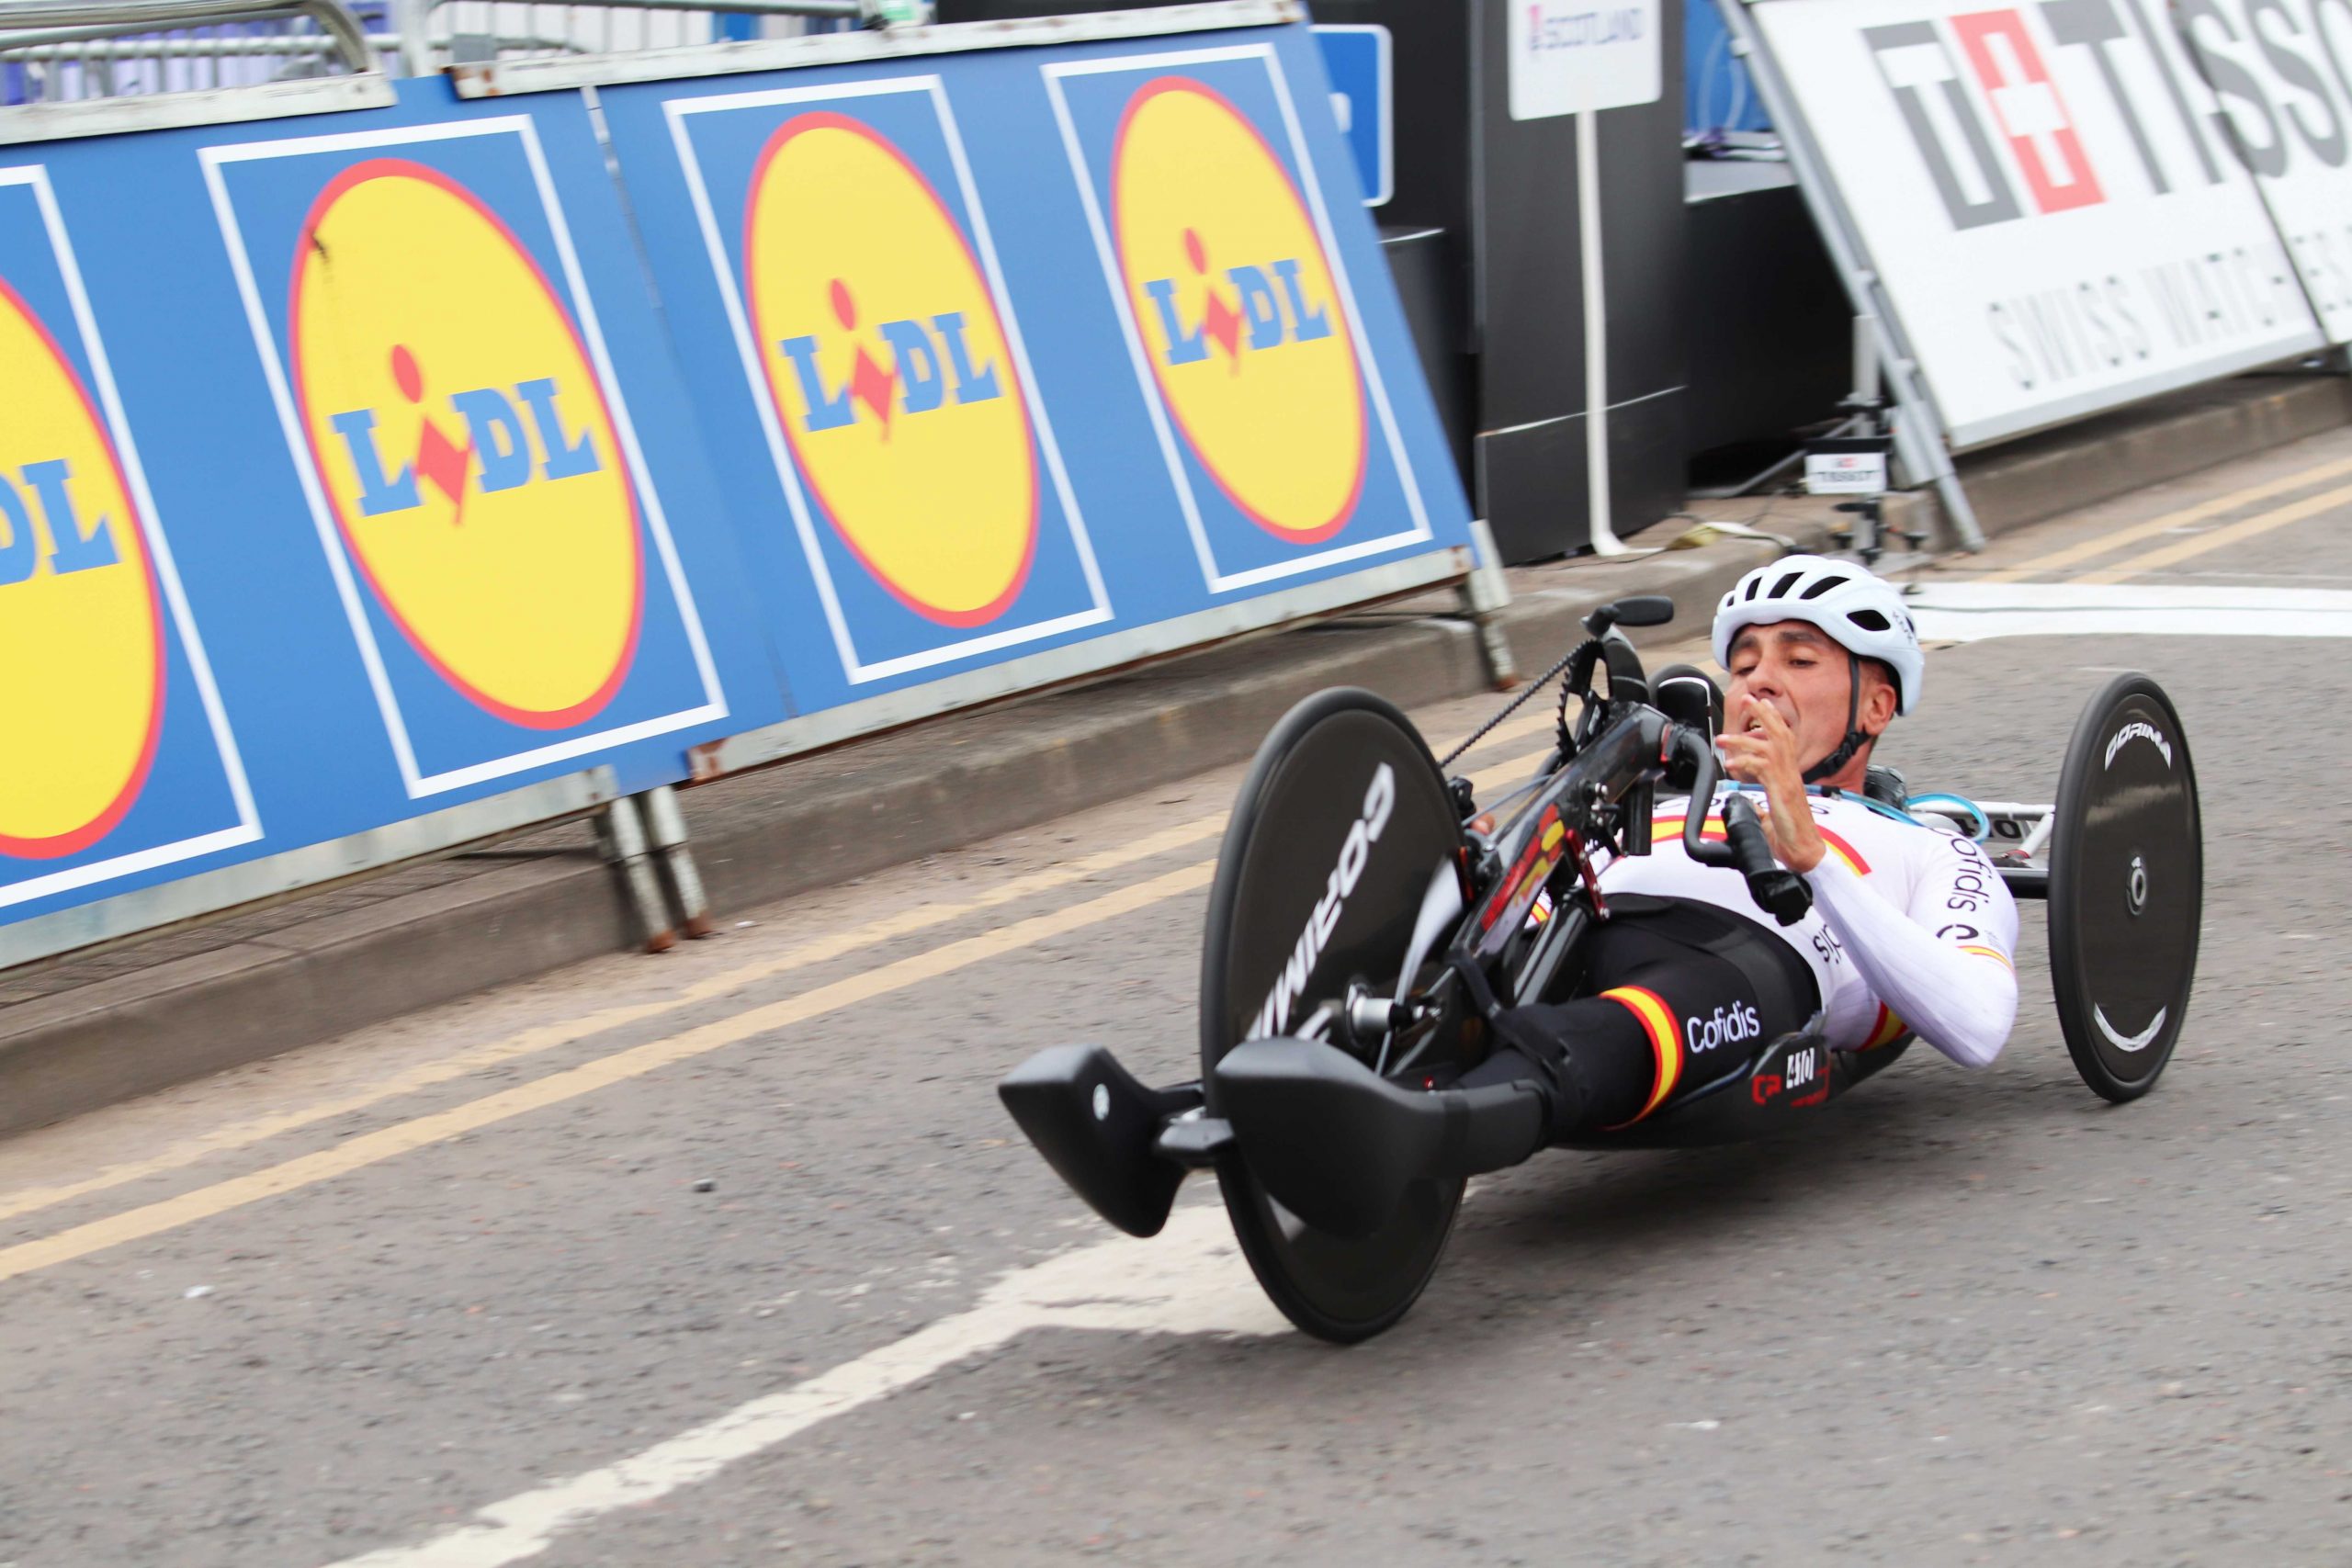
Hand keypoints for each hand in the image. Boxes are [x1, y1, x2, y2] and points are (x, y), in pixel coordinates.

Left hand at [1715, 697, 1826, 873]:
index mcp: (1789, 776)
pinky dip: (1745, 762)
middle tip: (1747, 698)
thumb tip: (1750, 807)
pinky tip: (1732, 765)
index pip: (1784, 739)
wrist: (1803, 852)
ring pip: (1769, 746)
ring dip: (1744, 739)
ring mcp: (1788, 781)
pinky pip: (1762, 768)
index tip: (1760, 704)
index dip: (1773, 720)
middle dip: (1763, 713)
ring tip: (1722, 739)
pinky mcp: (1781, 791)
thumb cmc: (1790, 836)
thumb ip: (1760, 808)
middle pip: (1780, 733)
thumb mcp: (1770, 817)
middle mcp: (1791, 774)